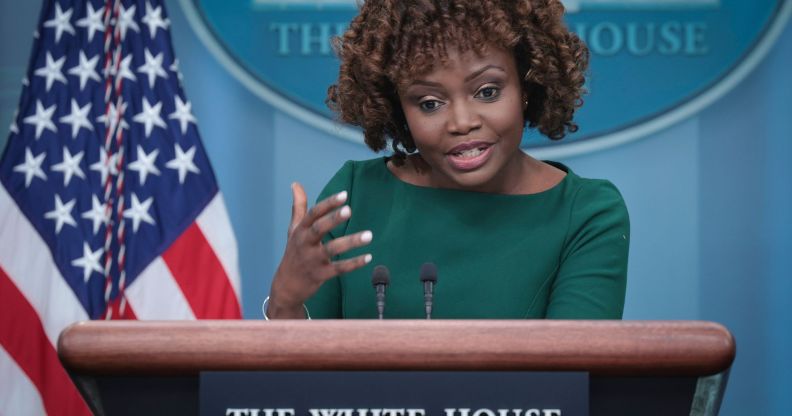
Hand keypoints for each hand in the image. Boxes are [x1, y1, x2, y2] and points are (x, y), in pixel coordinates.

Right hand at [267, 182, 372, 317]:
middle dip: (333, 220)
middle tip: (349, 210)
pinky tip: (368, 257)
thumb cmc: (294, 252)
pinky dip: (354, 263)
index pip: (314, 214)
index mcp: (300, 231)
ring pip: (332, 249)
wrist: (286, 286)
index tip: (344, 194)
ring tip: (369, 235)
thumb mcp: (293, 229)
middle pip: (319, 229)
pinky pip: (339, 269)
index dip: (328, 204)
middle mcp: (305, 244)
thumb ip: (299, 207)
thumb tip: (295, 183)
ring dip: (350, 242)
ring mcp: (313, 260)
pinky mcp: (321, 275)